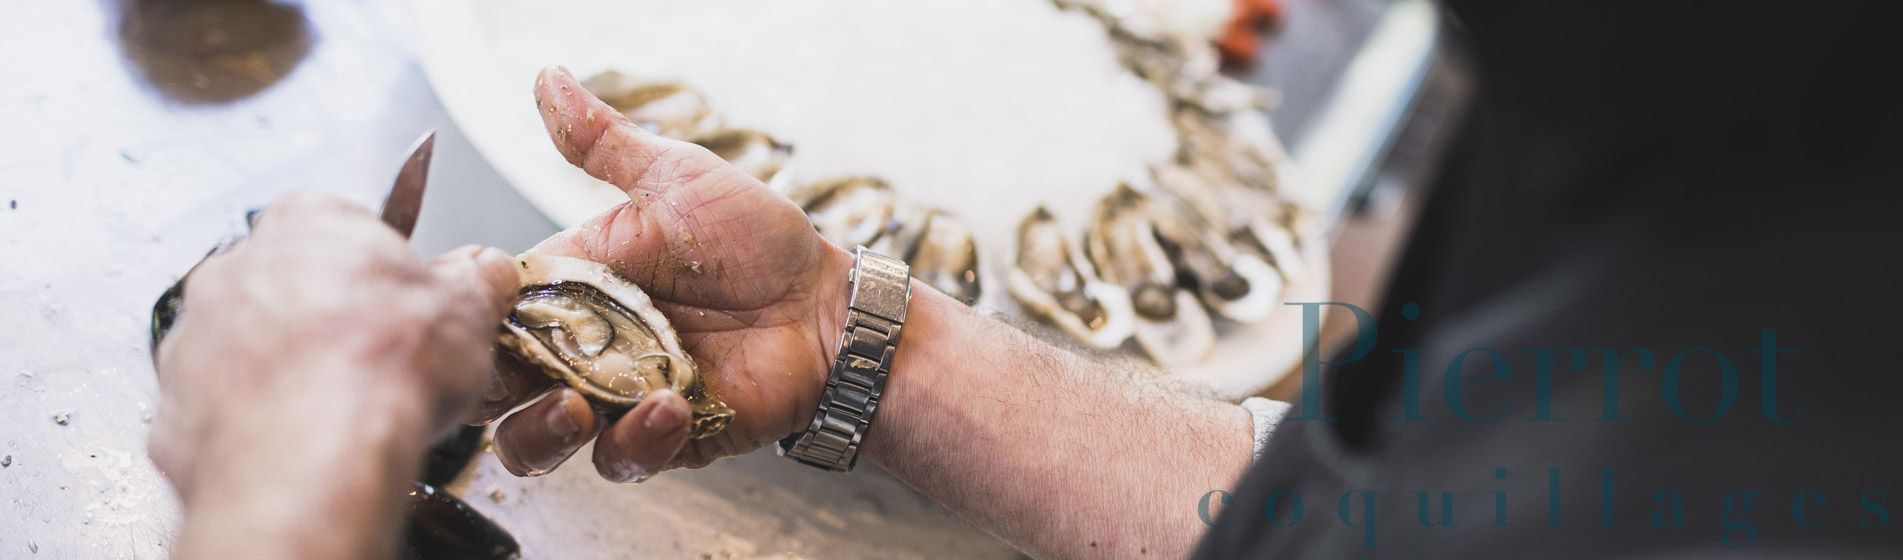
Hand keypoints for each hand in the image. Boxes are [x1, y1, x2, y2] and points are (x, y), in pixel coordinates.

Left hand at [148, 194, 517, 499]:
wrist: (314, 456)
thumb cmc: (382, 370)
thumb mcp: (470, 310)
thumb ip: (477, 279)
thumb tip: (487, 272)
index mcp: (308, 222)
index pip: (348, 229)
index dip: (385, 275)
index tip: (410, 309)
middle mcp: (237, 266)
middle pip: (294, 287)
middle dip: (331, 322)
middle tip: (380, 365)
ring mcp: (197, 337)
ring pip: (251, 348)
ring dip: (288, 373)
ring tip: (341, 415)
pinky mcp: (175, 405)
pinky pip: (222, 409)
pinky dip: (256, 425)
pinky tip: (300, 445)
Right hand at [469, 66, 851, 481]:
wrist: (827, 305)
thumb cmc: (756, 240)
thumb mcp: (675, 181)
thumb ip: (603, 144)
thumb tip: (548, 78)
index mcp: (571, 286)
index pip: (491, 310)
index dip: (470, 317)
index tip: (473, 311)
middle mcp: (583, 349)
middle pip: (496, 388)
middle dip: (489, 390)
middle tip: (511, 376)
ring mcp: (618, 400)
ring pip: (539, 441)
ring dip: (545, 431)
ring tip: (577, 408)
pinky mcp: (662, 441)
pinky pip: (622, 458)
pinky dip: (637, 440)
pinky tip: (671, 406)